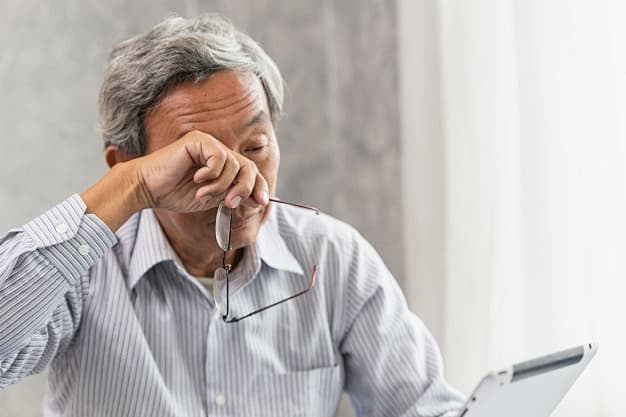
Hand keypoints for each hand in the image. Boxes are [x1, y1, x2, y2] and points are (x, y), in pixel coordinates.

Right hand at [133, 130, 268, 211]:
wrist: (149, 189)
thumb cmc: (175, 194)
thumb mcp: (212, 200)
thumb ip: (233, 197)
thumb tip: (258, 201)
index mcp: (223, 166)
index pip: (250, 173)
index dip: (259, 187)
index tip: (260, 203)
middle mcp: (218, 152)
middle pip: (248, 166)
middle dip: (244, 188)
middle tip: (230, 203)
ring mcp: (209, 144)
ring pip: (234, 165)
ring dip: (221, 186)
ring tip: (203, 194)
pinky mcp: (198, 140)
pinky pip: (219, 157)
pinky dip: (211, 174)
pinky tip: (197, 179)